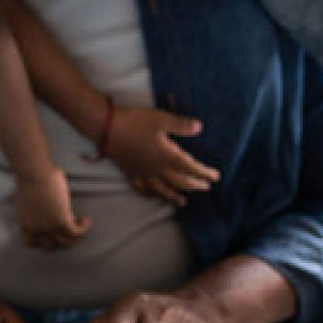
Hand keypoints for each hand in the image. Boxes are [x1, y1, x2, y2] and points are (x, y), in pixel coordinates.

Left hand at [15, 167, 90, 249]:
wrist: (34, 172)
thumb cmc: (30, 178)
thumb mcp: (30, 201)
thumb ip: (37, 210)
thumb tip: (48, 209)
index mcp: (25, 225)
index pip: (32, 244)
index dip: (44, 240)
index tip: (52, 230)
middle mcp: (36, 230)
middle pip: (52, 246)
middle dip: (62, 238)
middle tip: (69, 225)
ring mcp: (49, 228)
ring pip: (67, 243)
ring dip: (76, 235)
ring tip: (80, 222)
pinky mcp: (62, 222)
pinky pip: (77, 233)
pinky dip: (84, 228)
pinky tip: (85, 219)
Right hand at [105, 106, 219, 206]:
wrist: (107, 129)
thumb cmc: (135, 122)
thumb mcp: (161, 119)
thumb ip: (181, 125)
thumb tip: (200, 127)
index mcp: (167, 156)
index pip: (191, 168)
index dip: (204, 173)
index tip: (216, 177)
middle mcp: (157, 169)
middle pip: (179, 181)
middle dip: (194, 185)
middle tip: (205, 187)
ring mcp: (143, 173)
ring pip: (162, 190)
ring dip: (174, 196)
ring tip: (183, 202)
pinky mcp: (131, 172)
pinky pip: (142, 188)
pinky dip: (150, 194)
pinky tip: (152, 195)